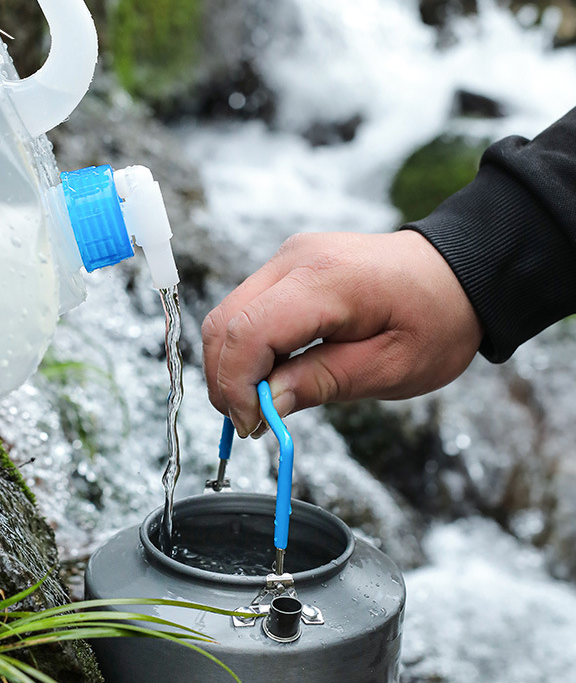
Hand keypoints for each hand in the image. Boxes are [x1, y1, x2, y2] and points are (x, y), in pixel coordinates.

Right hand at [202, 230, 483, 436]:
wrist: (457, 271)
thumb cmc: (437, 319)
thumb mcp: (391, 367)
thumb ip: (322, 382)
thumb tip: (265, 403)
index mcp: (326, 280)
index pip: (249, 332)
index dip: (237, 385)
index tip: (250, 425)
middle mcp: (295, 259)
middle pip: (226, 322)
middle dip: (226, 379)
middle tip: (249, 421)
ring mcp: (288, 258)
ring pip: (229, 315)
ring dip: (233, 364)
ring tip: (262, 401)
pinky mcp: (288, 266)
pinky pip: (248, 308)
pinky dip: (248, 347)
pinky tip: (273, 372)